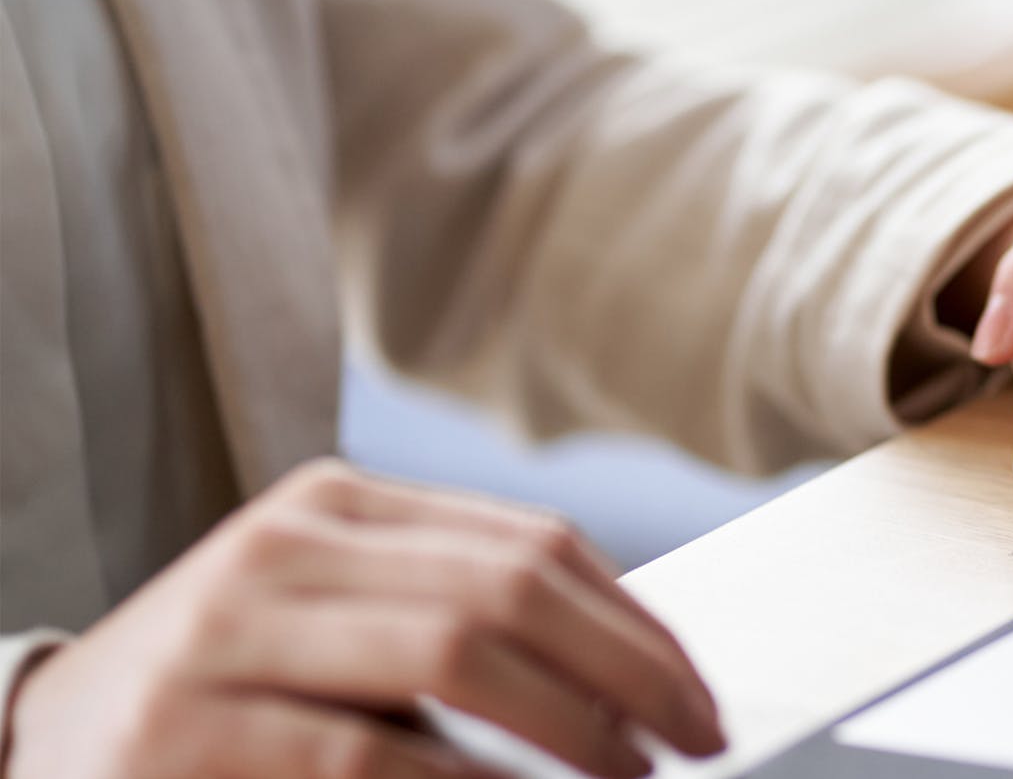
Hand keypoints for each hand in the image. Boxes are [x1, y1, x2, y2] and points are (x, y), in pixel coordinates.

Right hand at [5, 460, 724, 778]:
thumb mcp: (340, 630)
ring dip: (570, 729)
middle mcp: (282, 550)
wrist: (48, 756)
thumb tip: (637, 674)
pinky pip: (368, 755)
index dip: (638, 625)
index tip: (700, 694)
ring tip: (629, 776)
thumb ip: (463, 625)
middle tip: (696, 740)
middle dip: (630, 673)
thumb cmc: (226, 700)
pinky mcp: (188, 733)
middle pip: (511, 591)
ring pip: (455, 654)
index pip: (533, 546)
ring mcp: (227, 636)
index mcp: (335, 508)